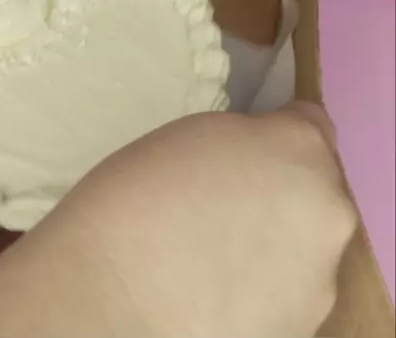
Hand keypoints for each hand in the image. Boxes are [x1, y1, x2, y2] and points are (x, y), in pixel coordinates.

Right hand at [0, 105, 355, 337]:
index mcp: (303, 154)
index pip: (310, 122)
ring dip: (270, 240)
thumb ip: (243, 139)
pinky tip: (205, 295)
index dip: (276, 128)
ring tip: (202, 252)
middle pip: (315, 189)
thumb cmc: (132, 202)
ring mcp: (316, 289)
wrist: (104, 312)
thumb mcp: (186, 139)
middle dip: (278, 186)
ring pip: (302, 245)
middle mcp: (330, 219)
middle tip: (215, 199)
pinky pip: (284, 296)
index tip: (247, 140)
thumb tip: (271, 141)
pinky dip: (258, 290)